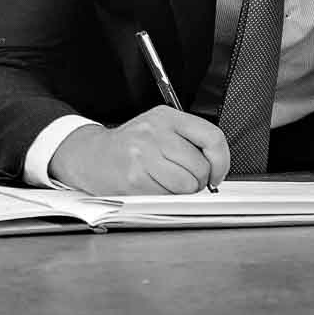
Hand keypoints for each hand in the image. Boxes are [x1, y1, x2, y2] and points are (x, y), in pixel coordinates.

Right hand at [48, 107, 229, 194]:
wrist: (91, 156)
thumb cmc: (130, 147)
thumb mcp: (159, 130)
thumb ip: (189, 142)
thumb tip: (217, 170)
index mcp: (166, 116)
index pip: (212, 137)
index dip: (221, 162)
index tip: (216, 174)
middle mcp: (155, 131)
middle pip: (200, 167)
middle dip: (197, 181)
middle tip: (182, 179)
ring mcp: (143, 154)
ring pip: (187, 185)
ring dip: (181, 192)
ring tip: (165, 183)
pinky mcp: (135, 177)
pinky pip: (168, 196)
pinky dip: (164, 198)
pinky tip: (151, 186)